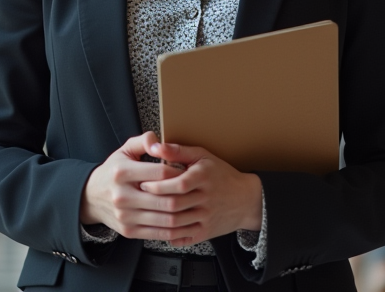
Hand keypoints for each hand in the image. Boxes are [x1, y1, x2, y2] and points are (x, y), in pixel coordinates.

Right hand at [80, 132, 199, 243]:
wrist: (91, 197)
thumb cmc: (114, 171)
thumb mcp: (124, 151)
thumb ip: (143, 141)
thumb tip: (158, 141)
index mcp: (121, 172)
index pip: (160, 173)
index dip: (179, 172)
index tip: (188, 172)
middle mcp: (121, 195)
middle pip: (164, 199)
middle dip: (185, 196)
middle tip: (196, 192)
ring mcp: (125, 216)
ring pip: (164, 219)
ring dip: (184, 216)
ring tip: (195, 208)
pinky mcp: (128, 231)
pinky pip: (158, 233)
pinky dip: (175, 230)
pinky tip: (185, 223)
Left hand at [139, 142, 262, 246]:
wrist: (246, 199)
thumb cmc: (220, 174)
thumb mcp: (202, 156)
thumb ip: (177, 151)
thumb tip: (155, 146)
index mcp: (204, 177)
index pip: (178, 184)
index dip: (158, 185)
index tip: (143, 183)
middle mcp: (207, 199)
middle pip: (176, 205)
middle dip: (153, 202)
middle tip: (138, 198)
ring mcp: (207, 218)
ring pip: (178, 223)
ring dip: (158, 220)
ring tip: (144, 212)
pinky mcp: (206, 232)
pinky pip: (184, 237)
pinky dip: (169, 235)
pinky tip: (158, 228)